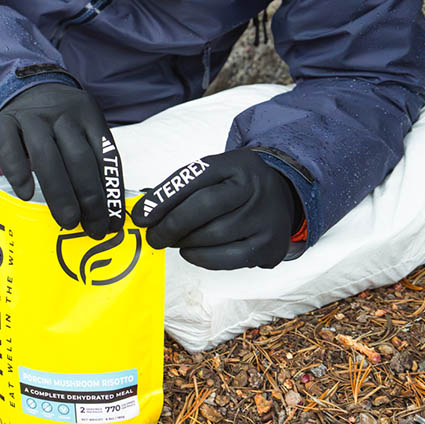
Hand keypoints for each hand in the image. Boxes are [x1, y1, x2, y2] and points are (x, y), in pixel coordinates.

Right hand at [0, 83, 123, 238]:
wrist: (18, 85)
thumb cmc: (56, 119)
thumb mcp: (80, 126)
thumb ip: (92, 158)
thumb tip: (108, 210)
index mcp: (88, 115)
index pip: (105, 155)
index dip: (111, 192)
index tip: (112, 222)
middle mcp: (62, 114)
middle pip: (79, 159)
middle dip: (90, 198)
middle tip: (92, 228)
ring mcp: (31, 118)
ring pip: (47, 157)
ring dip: (60, 193)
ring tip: (67, 221)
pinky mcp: (3, 123)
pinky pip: (10, 149)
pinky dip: (19, 172)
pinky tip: (26, 195)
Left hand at [130, 148, 300, 269]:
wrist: (283, 194)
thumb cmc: (237, 184)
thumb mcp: (215, 172)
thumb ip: (183, 187)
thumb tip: (146, 211)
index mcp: (236, 165)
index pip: (193, 180)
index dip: (162, 200)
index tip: (141, 216)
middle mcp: (255, 189)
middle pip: (204, 209)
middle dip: (170, 225)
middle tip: (153, 235)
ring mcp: (266, 219)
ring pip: (213, 236)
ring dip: (184, 242)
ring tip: (173, 241)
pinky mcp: (271, 246)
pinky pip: (228, 259)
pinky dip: (202, 258)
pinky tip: (190, 252)